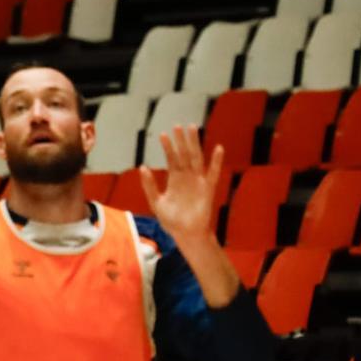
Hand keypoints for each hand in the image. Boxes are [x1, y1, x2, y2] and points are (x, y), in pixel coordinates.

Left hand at [139, 125, 223, 245]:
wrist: (186, 235)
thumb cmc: (171, 221)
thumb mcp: (156, 202)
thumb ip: (150, 185)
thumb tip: (142, 167)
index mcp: (175, 179)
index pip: (172, 159)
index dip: (168, 147)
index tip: (163, 135)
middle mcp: (187, 177)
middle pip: (184, 154)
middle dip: (181, 141)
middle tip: (178, 125)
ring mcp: (198, 182)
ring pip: (197, 158)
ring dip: (195, 144)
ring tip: (192, 129)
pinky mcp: (208, 189)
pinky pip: (213, 173)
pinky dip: (216, 162)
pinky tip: (218, 149)